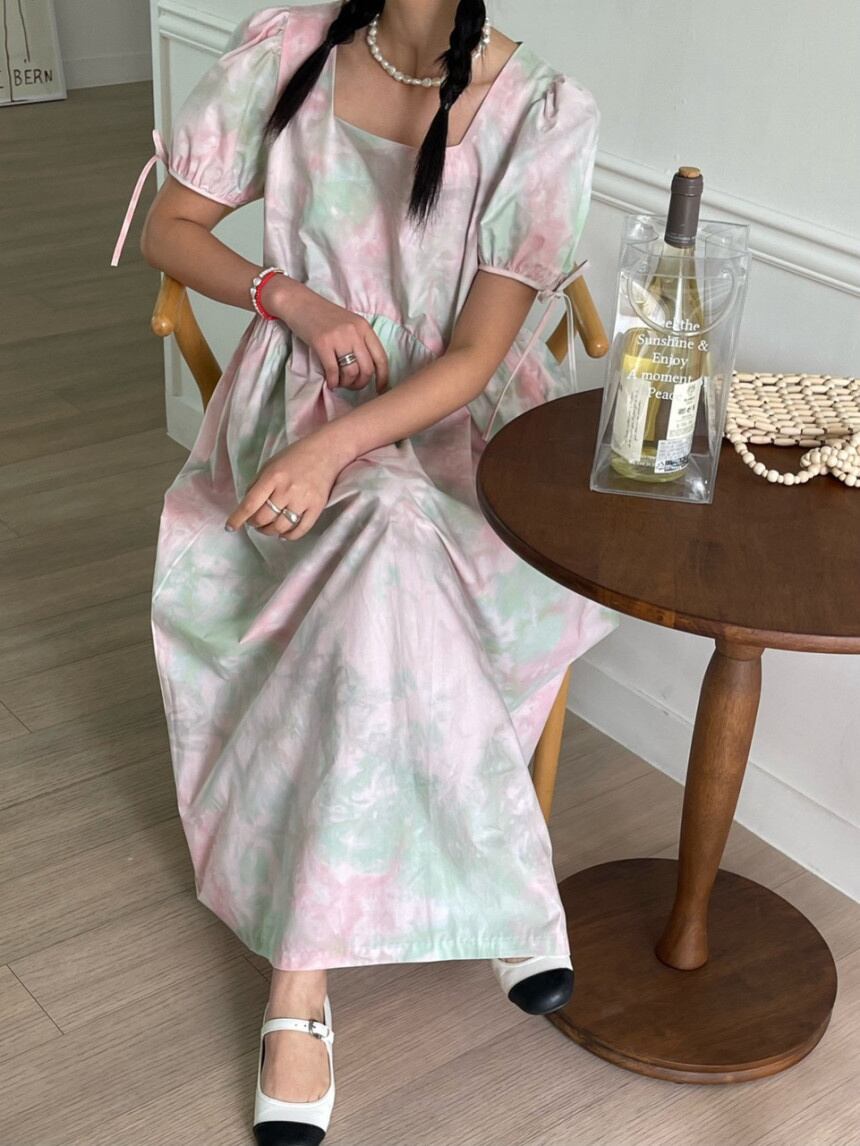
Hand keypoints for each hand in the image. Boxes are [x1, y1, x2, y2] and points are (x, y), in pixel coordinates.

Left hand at [223, 430, 346, 540]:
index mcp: (272, 477)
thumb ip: (257, 484)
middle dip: (254, 523)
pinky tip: (283, 534)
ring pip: (280, 526)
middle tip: (254, 522)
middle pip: (264, 518)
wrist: (326, 452)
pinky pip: (300, 529)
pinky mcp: (317, 507)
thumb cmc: (294, 457)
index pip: (250, 504)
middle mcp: (286, 490)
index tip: (230, 527)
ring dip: (269, 531)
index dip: (238, 518)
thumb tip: (248, 507)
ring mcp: (303, 500)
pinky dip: (289, 536)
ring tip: (267, 527)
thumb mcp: (270, 464)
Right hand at [265, 277, 389, 393]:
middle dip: (361, 384)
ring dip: (346, 384)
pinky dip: (333, 382)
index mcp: (365, 328)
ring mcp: (339, 337)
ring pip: (351, 372)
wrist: (299, 302)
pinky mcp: (322, 343)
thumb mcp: (349, 325)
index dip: (383, 378)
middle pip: (367, 369)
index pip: (381, 358)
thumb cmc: (324, 316)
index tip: (380, 390)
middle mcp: (355, 332)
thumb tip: (368, 370)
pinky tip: (330, 383)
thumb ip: (360, 342)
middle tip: (351, 386)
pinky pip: (333, 371)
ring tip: (340, 383)